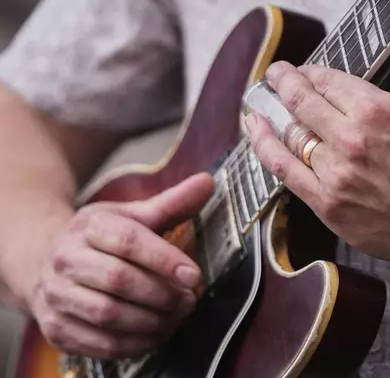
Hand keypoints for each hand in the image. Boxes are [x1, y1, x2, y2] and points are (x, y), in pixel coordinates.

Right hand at [29, 173, 213, 358]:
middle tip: (189, 301)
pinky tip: (156, 335)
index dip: (165, 260)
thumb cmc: (101, 239)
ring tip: (177, 318)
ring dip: (151, 321)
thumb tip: (208, 182)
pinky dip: (135, 344)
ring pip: (108, 315)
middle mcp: (66, 259)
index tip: (194, 275)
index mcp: (88, 226)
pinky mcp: (55, 328)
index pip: (128, 241)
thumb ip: (172, 203)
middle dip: (162, 294)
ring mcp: (56, 295)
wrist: (45, 261)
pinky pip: (99, 343)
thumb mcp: (132, 216)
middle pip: (119, 280)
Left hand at [245, 0, 389, 267]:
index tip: (304, 71)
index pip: (324, 80)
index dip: (309, 72)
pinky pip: (285, 172)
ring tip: (258, 101)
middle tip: (275, 74)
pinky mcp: (329, 206)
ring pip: (288, 136)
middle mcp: (349, 142)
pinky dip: (265, 148)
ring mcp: (336, 176)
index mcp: (373, 110)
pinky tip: (256, 131)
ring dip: (269, 114)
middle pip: (300, 103)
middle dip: (283, 82)